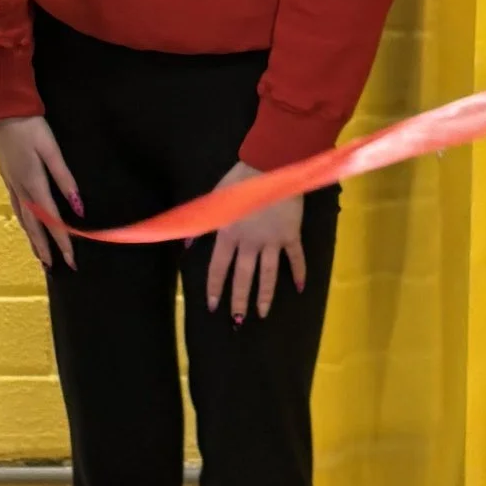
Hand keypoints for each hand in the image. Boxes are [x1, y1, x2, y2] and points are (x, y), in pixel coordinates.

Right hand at [0, 111, 81, 268]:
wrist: (4, 110)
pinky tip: (27, 225)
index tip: (71, 259)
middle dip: (44, 247)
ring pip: (23, 219)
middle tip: (52, 267)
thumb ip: (65, 178)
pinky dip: (24, 223)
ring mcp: (11, 184)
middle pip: (34, 225)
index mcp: (34, 183)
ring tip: (39, 255)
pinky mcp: (8, 177)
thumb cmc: (31, 127)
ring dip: (32, 239)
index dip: (62, 241)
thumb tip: (78, 207)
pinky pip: (17, 208)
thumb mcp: (51, 149)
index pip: (51, 220)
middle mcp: (21, 189)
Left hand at [202, 162, 305, 323]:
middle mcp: (249, 242)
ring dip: (265, 295)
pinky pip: (295, 257)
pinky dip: (299, 272)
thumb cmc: (239, 180)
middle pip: (243, 277)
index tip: (213, 306)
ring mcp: (271, 240)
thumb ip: (201, 226)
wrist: (270, 165)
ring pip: (268, 274)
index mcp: (228, 234)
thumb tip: (186, 246)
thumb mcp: (214, 201)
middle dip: (239, 300)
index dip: (215, 288)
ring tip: (262, 313)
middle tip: (237, 320)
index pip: (218, 268)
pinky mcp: (290, 234)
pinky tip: (299, 288)